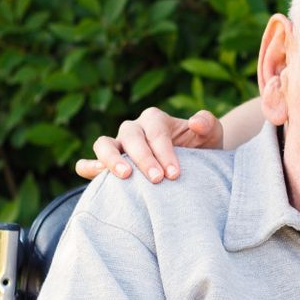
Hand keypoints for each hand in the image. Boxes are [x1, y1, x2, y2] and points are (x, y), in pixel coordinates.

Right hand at [74, 107, 223, 181]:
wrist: (193, 166)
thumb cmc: (201, 149)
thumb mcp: (211, 135)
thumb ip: (207, 123)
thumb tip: (195, 121)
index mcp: (155, 119)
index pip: (156, 132)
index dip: (164, 152)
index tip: (175, 174)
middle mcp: (134, 129)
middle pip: (131, 136)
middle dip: (144, 158)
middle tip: (158, 179)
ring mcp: (118, 145)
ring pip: (104, 144)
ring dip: (111, 159)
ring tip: (125, 176)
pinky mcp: (108, 163)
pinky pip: (89, 162)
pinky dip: (88, 166)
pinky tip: (93, 175)